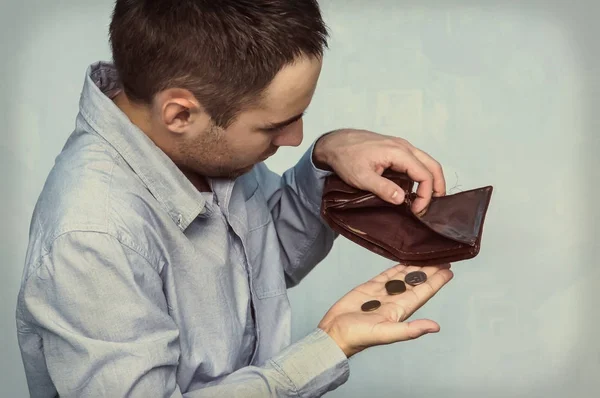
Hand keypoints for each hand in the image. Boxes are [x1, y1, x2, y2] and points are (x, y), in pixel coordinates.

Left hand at [313, 129, 445, 214]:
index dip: (425, 194)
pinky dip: (420, 175)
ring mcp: (401, 146)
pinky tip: (414, 188)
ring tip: (425, 199)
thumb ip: (382, 188)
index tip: (416, 210)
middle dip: (437, 187)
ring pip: (426, 162)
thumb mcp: (361, 178)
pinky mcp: (396, 149)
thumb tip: (402, 199)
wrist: (335, 143)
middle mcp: (404, 147)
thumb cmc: (346, 158)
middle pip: (432, 166)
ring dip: (430, 180)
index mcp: (398, 152)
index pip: (424, 174)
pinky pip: (416, 161)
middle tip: (432, 206)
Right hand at [317, 263, 452, 357]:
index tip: (449, 270)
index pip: (424, 292)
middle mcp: (395, 300)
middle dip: (430, 270)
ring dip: (415, 267)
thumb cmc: (358, 336)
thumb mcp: (386, 333)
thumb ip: (410, 330)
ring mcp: (383, 293)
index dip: (437, 281)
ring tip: (427, 255)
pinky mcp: (370, 288)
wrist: (334, 333)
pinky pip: (386, 275)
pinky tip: (404, 260)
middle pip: (417, 281)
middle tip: (443, 256)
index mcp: (402, 309)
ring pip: (403, 276)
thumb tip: (435, 327)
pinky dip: (396, 267)